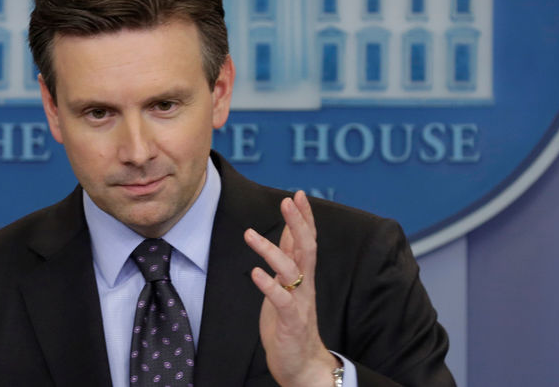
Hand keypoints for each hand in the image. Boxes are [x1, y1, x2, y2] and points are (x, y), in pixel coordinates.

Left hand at [244, 191, 338, 386]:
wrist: (303, 364)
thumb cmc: (293, 322)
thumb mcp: (291, 284)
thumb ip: (291, 258)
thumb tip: (290, 230)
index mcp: (304, 275)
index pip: (308, 240)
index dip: (305, 217)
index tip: (299, 194)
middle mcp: (305, 285)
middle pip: (306, 247)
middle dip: (298, 223)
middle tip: (288, 200)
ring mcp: (300, 302)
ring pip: (291, 269)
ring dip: (271, 250)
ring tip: (249, 234)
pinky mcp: (291, 321)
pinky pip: (282, 300)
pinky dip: (269, 285)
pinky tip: (255, 273)